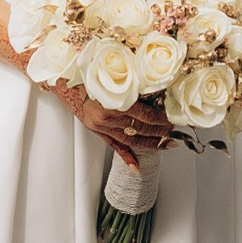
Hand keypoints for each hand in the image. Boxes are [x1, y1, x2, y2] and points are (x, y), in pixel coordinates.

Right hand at [38, 73, 176, 166]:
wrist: (67, 82)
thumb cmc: (91, 75)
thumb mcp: (114, 78)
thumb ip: (133, 87)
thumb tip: (157, 93)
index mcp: (114, 102)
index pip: (145, 116)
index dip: (161, 120)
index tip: (173, 120)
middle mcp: (108, 117)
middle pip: (140, 129)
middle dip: (160, 132)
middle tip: (174, 132)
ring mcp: (101, 126)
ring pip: (131, 140)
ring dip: (151, 144)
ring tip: (166, 145)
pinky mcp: (97, 131)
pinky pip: (114, 146)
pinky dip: (126, 157)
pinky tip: (136, 167)